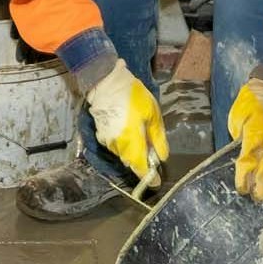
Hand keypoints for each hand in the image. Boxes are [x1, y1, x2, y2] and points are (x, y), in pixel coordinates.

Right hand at [84, 62, 167, 184]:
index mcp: (132, 142)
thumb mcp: (152, 113)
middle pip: (131, 162)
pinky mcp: (100, 134)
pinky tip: (127, 132)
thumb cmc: (133, 95)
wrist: (105, 81)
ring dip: (132, 153)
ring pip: (122, 154)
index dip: (148, 178)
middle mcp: (117, 145)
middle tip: (152, 154)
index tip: (156, 182)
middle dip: (141, 162)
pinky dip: (123, 144)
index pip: (140, 168)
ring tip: (140, 139)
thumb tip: (162, 157)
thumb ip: (158, 137)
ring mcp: (106, 140)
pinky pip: (114, 145)